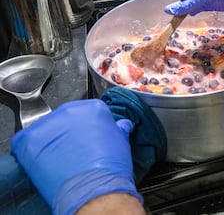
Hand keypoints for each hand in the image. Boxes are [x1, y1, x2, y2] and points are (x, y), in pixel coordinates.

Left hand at [11, 99, 141, 214]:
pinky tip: (46, 162)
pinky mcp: (30, 139)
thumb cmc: (109, 169)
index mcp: (94, 108)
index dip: (88, 127)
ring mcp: (49, 123)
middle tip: (74, 150)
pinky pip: (26, 140)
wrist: (93, 189)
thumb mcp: (122, 142)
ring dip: (51, 142)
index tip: (88, 138)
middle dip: (68, 132)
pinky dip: (33, 152)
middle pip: (66, 118)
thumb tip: (121, 126)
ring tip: (61, 159)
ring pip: (46, 129)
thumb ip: (117, 129)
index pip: (88, 111)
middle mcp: (70, 110)